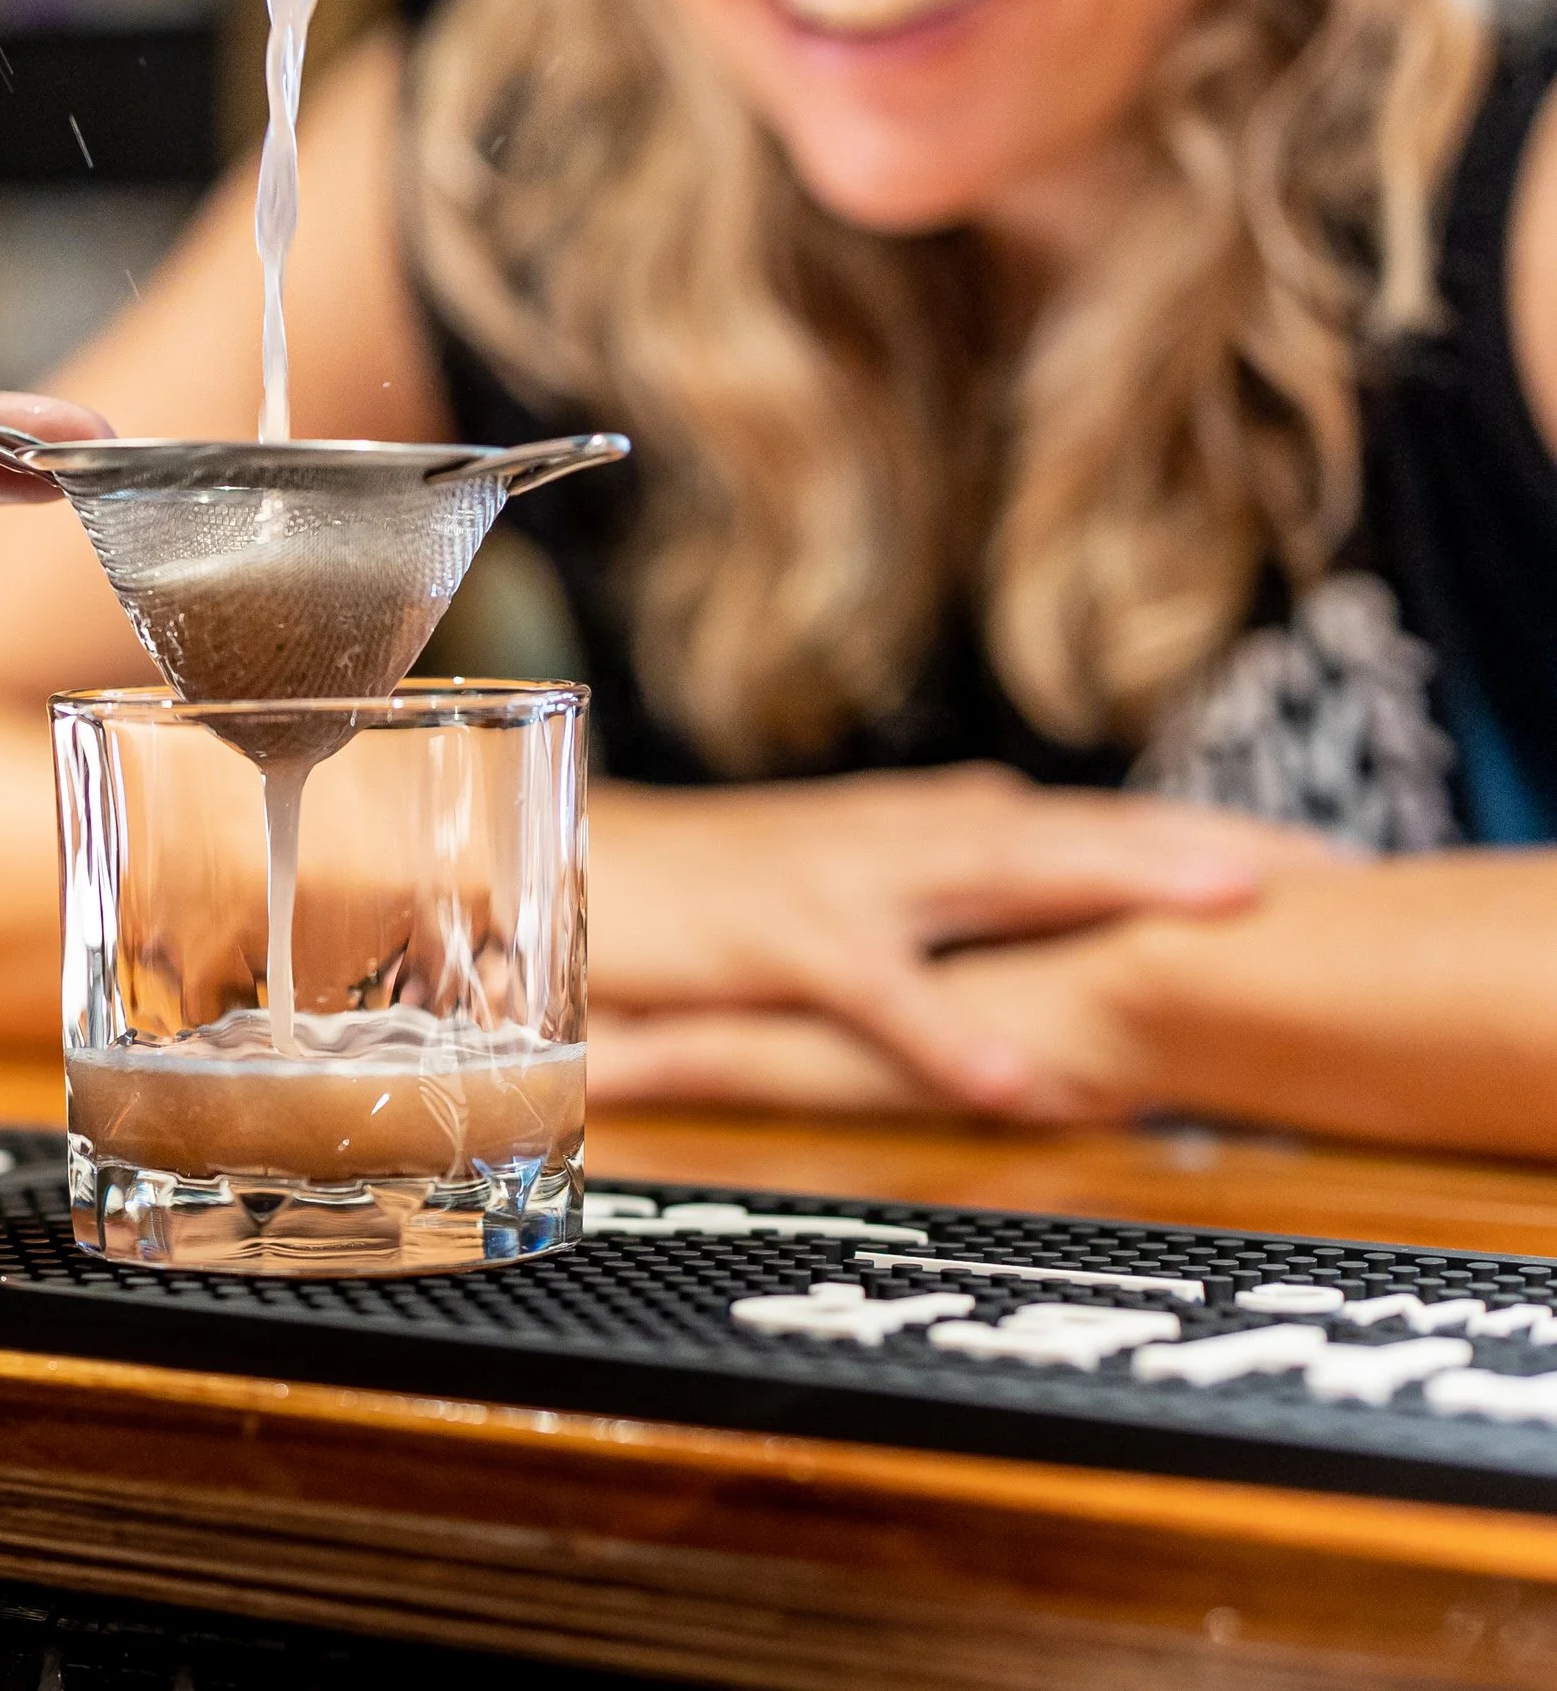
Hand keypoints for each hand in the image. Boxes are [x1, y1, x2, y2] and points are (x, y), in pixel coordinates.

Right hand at [587, 765, 1344, 1114]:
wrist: (570, 866)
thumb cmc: (704, 879)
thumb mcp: (835, 855)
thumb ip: (931, 845)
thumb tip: (1023, 819)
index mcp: (919, 824)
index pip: (1082, 821)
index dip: (1195, 837)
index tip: (1314, 861)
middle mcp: (899, 837)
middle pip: (1074, 832)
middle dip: (1201, 843)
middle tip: (1326, 869)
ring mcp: (843, 882)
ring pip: (1004, 876)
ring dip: (1118, 883)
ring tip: (1230, 910)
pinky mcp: (777, 942)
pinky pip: (882, 993)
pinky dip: (952, 1032)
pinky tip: (1023, 1078)